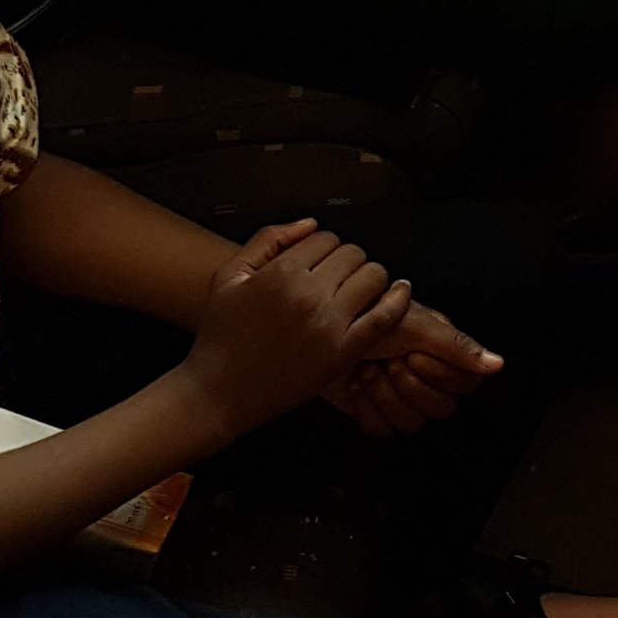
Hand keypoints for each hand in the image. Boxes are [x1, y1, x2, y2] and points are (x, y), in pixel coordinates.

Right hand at [175, 219, 411, 439]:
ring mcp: (329, 324)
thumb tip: (310, 224)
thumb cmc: (220, 337)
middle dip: (346, 260)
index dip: (324, 247)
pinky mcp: (343, 352)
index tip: (318, 261)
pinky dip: (398, 299)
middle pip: (353, 254)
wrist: (218, 393)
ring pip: (373, 276)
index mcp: (281, 272)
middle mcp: (308, 294)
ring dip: (369, 277)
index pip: (326, 238)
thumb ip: (268, 240)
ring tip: (356, 288)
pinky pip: (386, 316)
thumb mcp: (229, 277)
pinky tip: (400, 290)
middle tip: (336, 277)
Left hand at [321, 300, 505, 438]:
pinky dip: (364, 408)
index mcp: (441, 355)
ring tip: (366, 371)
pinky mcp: (373, 414)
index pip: (465, 384)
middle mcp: (426, 379)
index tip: (413, 356)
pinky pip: (382, 431)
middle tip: (388, 363)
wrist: (317, 332)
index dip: (440, 376)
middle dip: (409, 387)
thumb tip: (499, 364)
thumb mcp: (413, 323)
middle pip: (440, 409)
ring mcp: (399, 400)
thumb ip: (457, 345)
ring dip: (383, 395)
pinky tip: (353, 386)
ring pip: (411, 424)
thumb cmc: (367, 315)